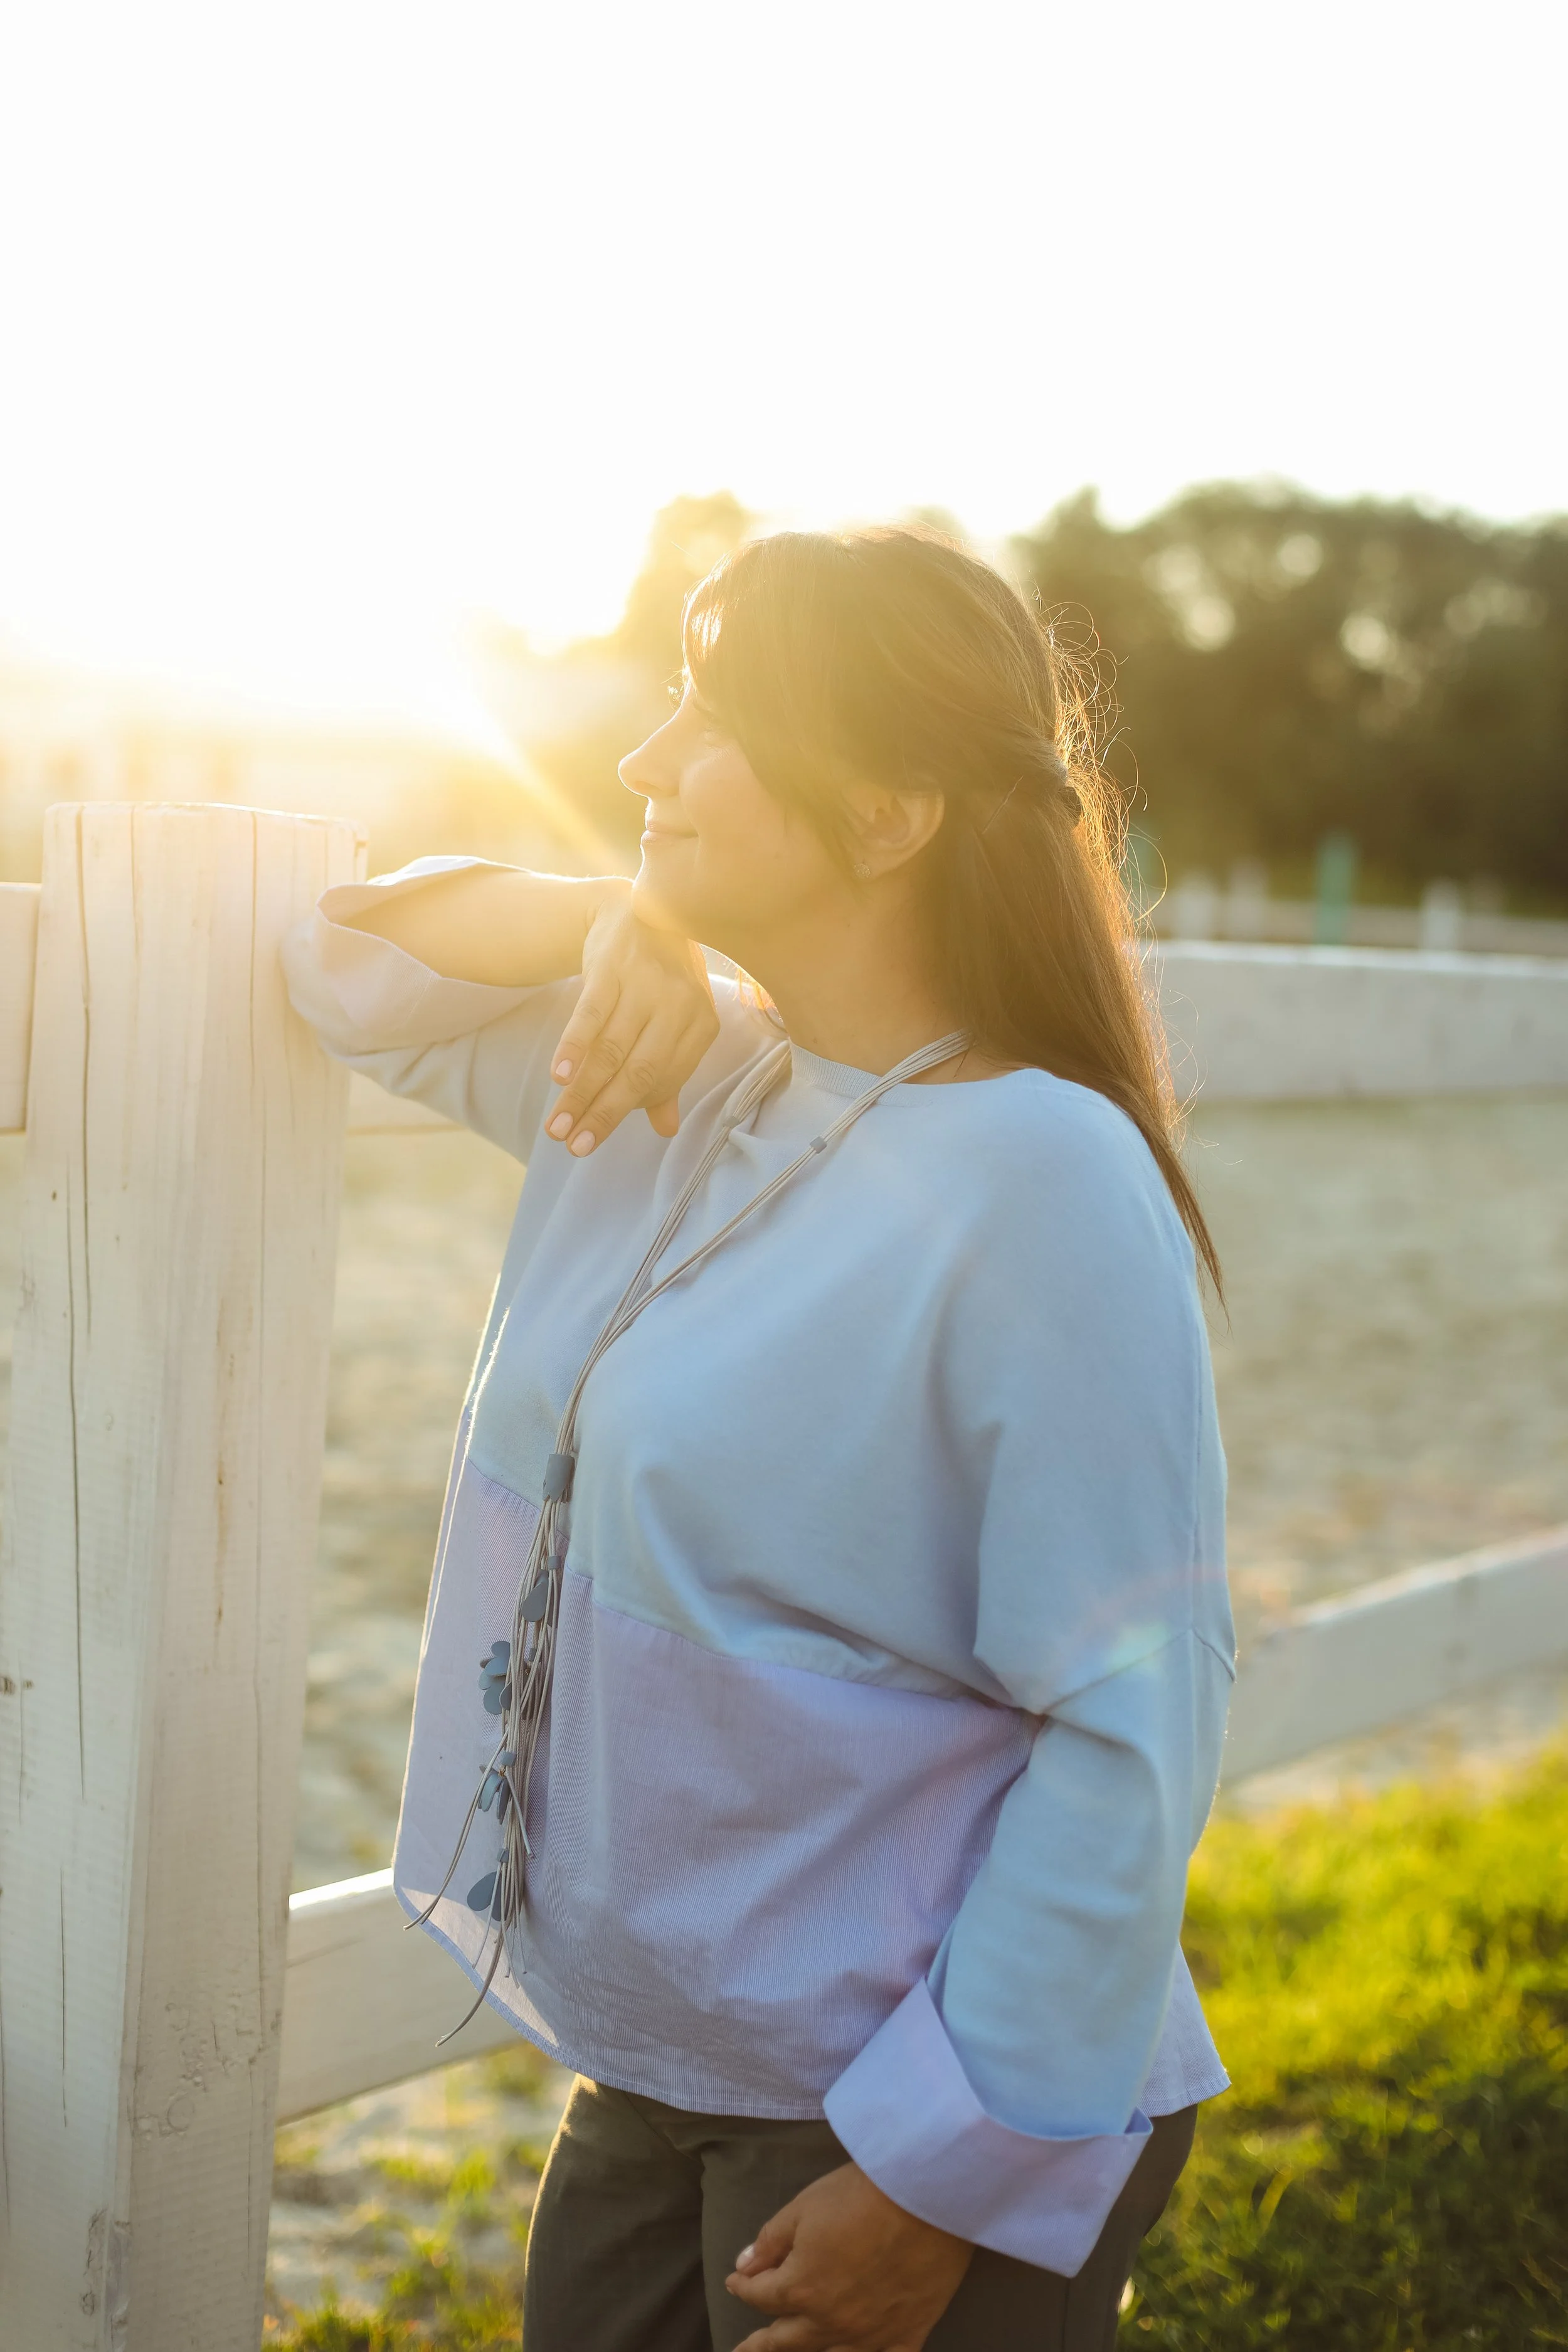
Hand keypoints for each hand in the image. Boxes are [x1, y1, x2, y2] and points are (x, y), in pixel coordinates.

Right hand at [543, 882, 718, 1153]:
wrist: (633, 912)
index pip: (664, 1080)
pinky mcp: (610, 967)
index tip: (596, 1135)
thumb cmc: (658, 980)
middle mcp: (679, 1004)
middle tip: (575, 1147)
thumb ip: (668, 1076)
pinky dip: (574, 1048)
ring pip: (610, 1050)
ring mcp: (644, 984)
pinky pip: (591, 1015)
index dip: (630, 1109)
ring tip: (557, 1127)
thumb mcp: (674, 1022)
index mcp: (702, 1023)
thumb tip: (666, 1129)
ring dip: (581, 1093)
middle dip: (604, 1114)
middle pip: (638, 1072)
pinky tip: (560, 1078)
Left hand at [725, 2162, 972, 2351]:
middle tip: (744, 2349)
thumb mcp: (804, 2206)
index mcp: (801, 2288)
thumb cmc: (859, 2194)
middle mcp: (832, 2322)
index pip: (762, 2296)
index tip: (737, 2280)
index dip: (745, 2286)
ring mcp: (871, 2334)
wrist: (926, 2195)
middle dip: (761, 2342)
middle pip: (788, 2339)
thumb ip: (771, 2241)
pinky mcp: (908, 2332)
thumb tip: (744, 2267)